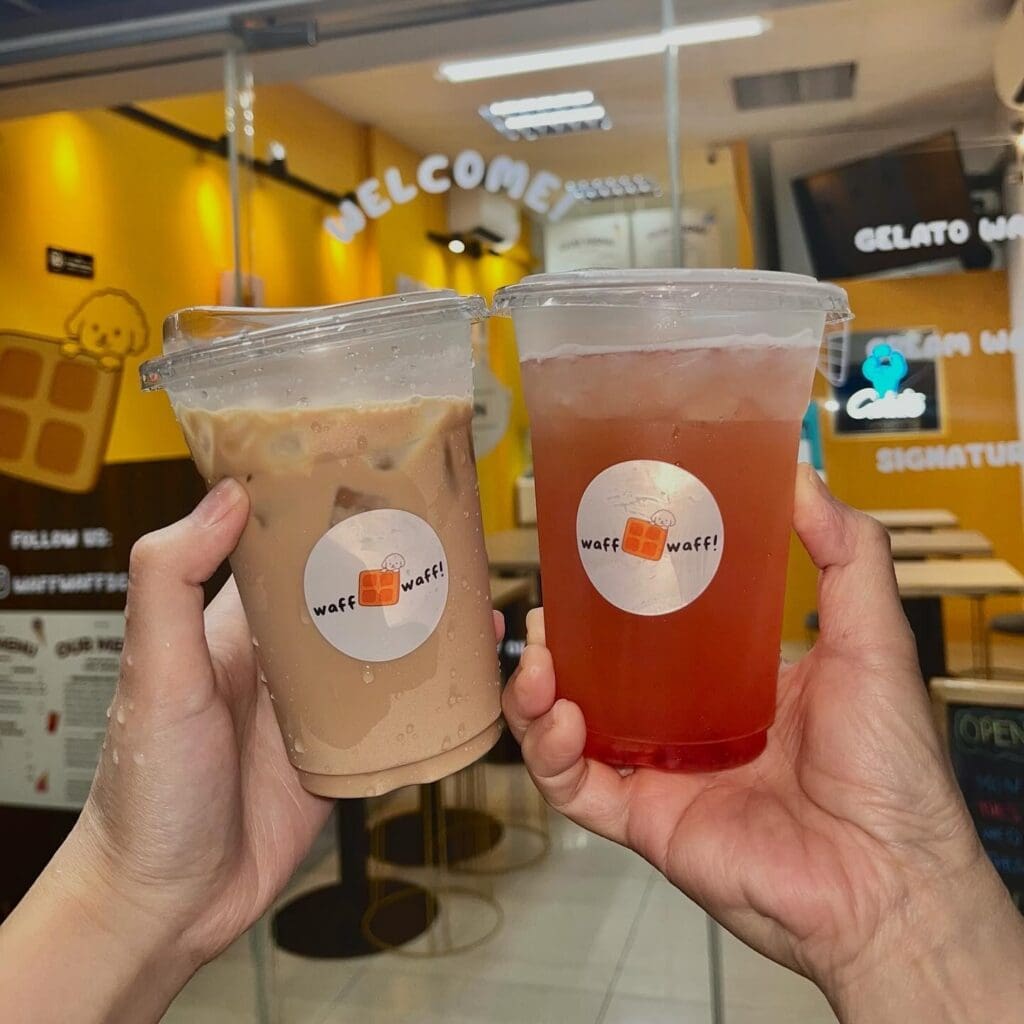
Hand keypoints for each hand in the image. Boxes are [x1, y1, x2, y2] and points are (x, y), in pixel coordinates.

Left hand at [0, 479, 507, 1023]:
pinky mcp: (345, 752)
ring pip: (383, 648)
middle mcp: (283, 654)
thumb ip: (172, 578)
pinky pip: (397, 712)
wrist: (170, 900)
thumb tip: (225, 494)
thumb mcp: (156, 670)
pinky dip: (434, 693)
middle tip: (454, 536)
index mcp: (239, 620)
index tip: (377, 476)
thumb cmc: (149, 787)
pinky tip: (470, 678)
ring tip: (477, 599)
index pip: (289, 544)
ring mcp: (318, 704)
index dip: (330, 509)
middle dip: (400, 563)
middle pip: (352, 591)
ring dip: (427, 625)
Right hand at [504, 466, 1023, 1020]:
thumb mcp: (872, 637)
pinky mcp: (642, 818)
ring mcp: (660, 771)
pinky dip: (552, 752)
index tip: (594, 551)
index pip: (658, 627)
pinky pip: (575, 786)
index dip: (618, 592)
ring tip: (539, 657)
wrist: (886, 879)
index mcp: (732, 679)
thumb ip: (846, 552)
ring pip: (571, 725)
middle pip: (600, 672)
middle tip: (548, 601)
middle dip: (562, 638)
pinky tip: (560, 717)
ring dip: (539, 690)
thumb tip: (801, 474)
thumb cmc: (889, 766)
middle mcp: (688, 722)